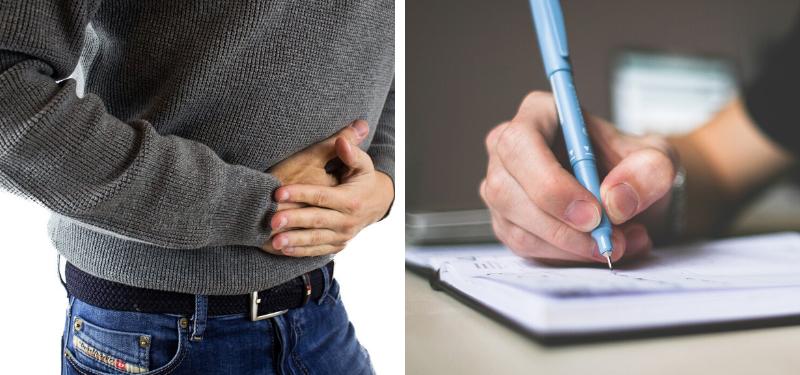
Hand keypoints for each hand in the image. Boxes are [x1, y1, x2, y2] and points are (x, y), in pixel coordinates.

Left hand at [264, 132, 393, 256]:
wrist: (378, 204)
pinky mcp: (337, 245)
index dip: (300, 194)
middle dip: (293, 221)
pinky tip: (283, 250)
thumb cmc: (363, 179)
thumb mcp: (363, 164)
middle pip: (317, 220)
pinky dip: (300, 251)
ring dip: (294, 241)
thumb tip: (341, 140)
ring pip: (316, 239)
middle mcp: (347, 221)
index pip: (322, 197)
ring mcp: (342, 236)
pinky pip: (317, 250)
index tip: (278, 193)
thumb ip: (351, 152)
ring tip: (274, 241)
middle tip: (271, 220)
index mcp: (351, 200)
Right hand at [480, 91, 677, 264]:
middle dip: (560, 226)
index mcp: (538, 114)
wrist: (627, 194)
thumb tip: (615, 200)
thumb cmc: (632, 166)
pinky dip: (565, 256)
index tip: (592, 213)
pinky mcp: (506, 221)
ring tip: (617, 243)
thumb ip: (649, 170)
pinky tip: (597, 248)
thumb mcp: (658, 159)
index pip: (520, 144)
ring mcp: (501, 187)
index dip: (549, 182)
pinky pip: (524, 247)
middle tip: (608, 240)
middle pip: (506, 190)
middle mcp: (508, 148)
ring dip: (569, 247)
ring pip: (516, 226)